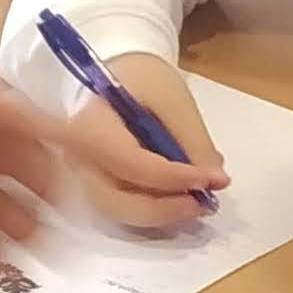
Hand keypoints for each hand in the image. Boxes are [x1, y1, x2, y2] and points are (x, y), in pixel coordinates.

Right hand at [53, 51, 227, 231]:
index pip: (130, 163)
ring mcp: (82, 179)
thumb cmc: (142, 82)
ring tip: (199, 202)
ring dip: (163, 214)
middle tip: (207, 202)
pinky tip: (181, 199)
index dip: (173, 177)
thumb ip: (194, 141)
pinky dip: (156, 211)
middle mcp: (76, 159)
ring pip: (120, 213)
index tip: (213, 180)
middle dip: (166, 208)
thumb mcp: (173, 100)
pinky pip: (124, 211)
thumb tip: (215, 180)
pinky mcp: (96, 189)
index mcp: (88, 127)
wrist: (119, 78)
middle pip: (116, 201)